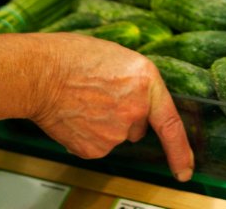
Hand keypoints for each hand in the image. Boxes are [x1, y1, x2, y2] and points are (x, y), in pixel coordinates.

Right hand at [32, 34, 193, 181]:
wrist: (39, 73)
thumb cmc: (70, 58)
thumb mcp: (116, 57)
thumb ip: (135, 83)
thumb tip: (136, 98)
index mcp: (145, 80)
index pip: (172, 123)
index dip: (181, 151)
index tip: (186, 169)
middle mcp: (136, 109)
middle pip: (138, 126)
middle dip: (124, 116)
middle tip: (99, 96)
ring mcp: (116, 132)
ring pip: (115, 135)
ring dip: (103, 124)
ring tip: (82, 101)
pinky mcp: (96, 148)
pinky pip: (96, 145)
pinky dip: (86, 135)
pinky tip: (75, 115)